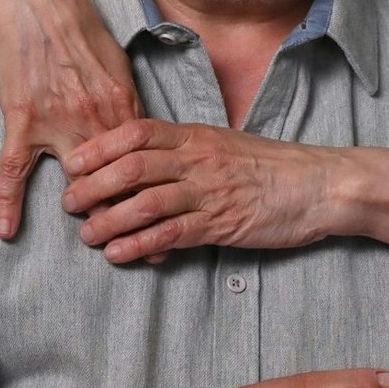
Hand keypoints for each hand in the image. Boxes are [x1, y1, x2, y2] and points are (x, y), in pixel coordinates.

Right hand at [0, 0, 140, 238]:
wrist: (35, 1)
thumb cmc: (78, 30)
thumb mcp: (116, 64)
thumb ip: (127, 103)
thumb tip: (145, 135)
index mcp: (122, 105)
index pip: (147, 164)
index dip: (161, 197)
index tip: (175, 225)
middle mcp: (96, 118)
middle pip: (121, 181)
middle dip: (136, 218)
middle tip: (149, 252)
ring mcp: (58, 121)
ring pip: (79, 181)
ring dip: (91, 215)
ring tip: (102, 246)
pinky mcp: (23, 118)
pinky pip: (14, 168)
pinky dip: (9, 201)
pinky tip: (7, 231)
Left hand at [65, 121, 344, 261]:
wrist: (319, 186)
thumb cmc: (271, 166)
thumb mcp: (223, 145)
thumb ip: (185, 151)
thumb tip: (141, 164)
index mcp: (196, 135)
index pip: (135, 133)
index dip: (98, 148)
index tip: (71, 164)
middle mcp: (198, 159)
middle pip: (130, 168)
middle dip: (92, 187)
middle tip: (69, 204)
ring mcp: (209, 192)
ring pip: (145, 203)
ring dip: (108, 221)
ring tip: (87, 235)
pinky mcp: (222, 224)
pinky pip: (171, 234)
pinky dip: (140, 245)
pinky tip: (119, 254)